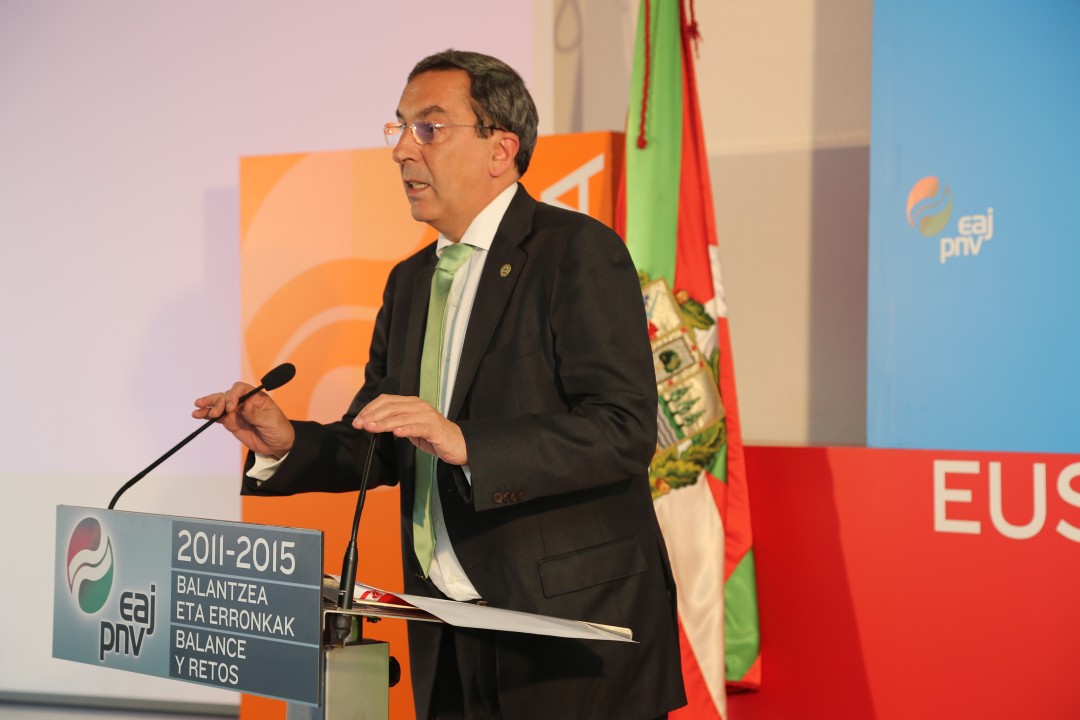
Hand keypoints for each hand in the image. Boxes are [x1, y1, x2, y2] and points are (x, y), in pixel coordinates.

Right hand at [192, 382, 295, 458]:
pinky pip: (217, 416)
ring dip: (208, 406)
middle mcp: (244, 401)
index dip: (233, 395)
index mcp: (256, 397)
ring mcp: (236, 411)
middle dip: (218, 402)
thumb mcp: (271, 422)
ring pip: (219, 404)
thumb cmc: (279, 430)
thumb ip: (256, 415)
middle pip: (227, 395)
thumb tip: (245, 406)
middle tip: (214, 413)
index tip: (231, 408)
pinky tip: (198, 415)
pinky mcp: (231, 422)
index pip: (241, 389)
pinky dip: (207, 415)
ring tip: (197, 410)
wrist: (278, 445)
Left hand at [353, 395, 467, 465]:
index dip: (370, 409)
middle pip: (391, 407)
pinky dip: (406, 429)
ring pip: (401, 417)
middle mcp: (419, 406)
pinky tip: (396, 432)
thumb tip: (372, 424)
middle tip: (359, 424)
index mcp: (412, 403)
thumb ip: (395, 423)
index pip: (386, 400)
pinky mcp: (435, 429)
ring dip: (384, 423)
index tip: (358, 420)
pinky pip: (418, 427)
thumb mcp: (411, 427)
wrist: (459, 444)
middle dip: (372, 416)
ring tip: (371, 428)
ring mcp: (428, 416)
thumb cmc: (434, 436)